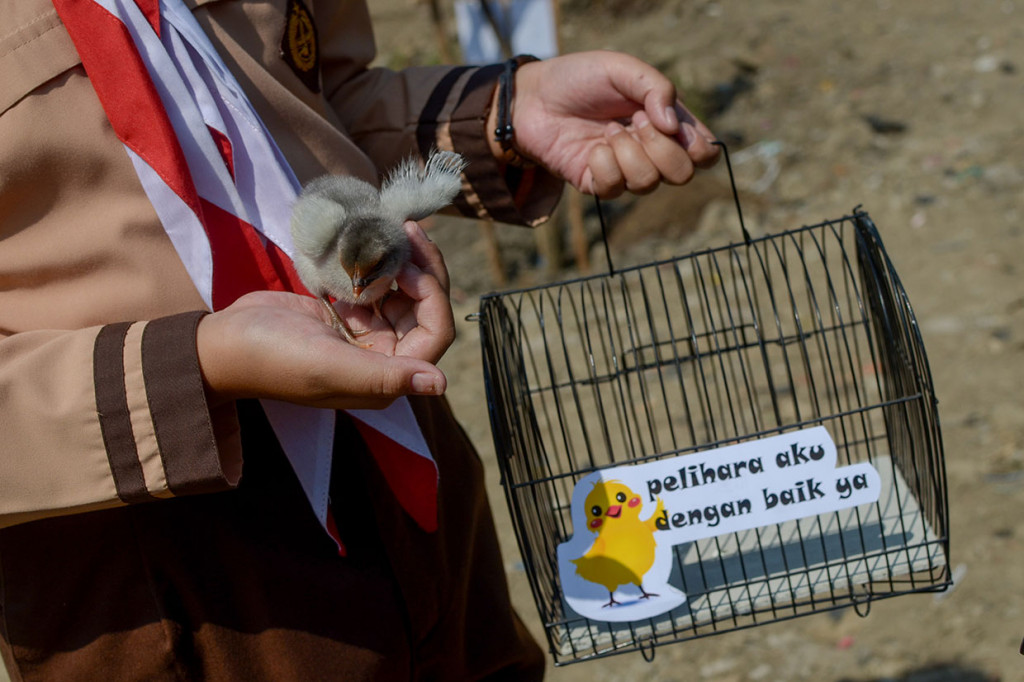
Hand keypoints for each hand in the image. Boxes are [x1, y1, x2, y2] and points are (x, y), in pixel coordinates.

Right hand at [197, 221, 454, 410]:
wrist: (223, 343)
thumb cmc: (273, 358)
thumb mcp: (329, 365)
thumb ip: (385, 376)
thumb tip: (440, 385)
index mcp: (385, 380)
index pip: (434, 334)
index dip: (432, 297)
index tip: (405, 264)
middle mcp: (384, 359)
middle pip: (425, 310)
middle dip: (423, 269)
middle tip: (408, 229)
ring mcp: (367, 337)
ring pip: (406, 295)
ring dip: (404, 262)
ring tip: (395, 228)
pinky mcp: (349, 315)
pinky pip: (379, 286)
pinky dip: (380, 263)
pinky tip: (374, 240)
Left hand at [497, 51, 720, 197]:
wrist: (534, 98)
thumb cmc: (580, 79)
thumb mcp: (622, 69)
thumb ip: (656, 87)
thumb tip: (673, 126)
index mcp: (667, 124)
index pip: (704, 153)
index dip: (698, 146)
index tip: (670, 123)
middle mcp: (651, 151)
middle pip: (682, 174)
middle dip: (660, 147)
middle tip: (634, 121)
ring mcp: (625, 170)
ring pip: (648, 183)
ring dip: (627, 153)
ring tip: (607, 130)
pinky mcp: (598, 184)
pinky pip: (615, 189)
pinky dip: (603, 164)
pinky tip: (592, 148)